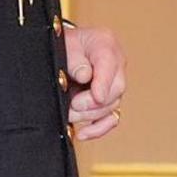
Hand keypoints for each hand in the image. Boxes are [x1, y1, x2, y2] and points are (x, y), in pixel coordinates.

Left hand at [60, 23, 127, 140]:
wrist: (60, 48)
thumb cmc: (62, 44)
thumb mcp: (63, 44)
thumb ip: (75, 59)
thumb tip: (85, 76)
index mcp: (105, 44)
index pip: (109, 64)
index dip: (103, 83)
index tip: (96, 96)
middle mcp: (115, 64)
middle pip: (116, 89)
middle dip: (93, 103)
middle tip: (73, 105)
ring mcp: (113, 83)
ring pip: (112, 106)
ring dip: (90, 115)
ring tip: (70, 114)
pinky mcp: (108, 100)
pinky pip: (111, 118)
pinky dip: (98, 128)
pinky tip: (83, 133)